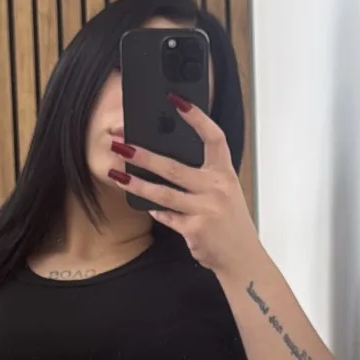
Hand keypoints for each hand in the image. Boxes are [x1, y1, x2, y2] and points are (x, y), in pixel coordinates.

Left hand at [109, 97, 258, 279]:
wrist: (241, 259)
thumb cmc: (229, 223)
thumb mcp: (224, 193)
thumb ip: (203, 177)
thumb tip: (165, 161)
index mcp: (225, 174)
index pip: (213, 137)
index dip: (196, 117)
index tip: (177, 101)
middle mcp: (217, 188)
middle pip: (174, 167)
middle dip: (144, 155)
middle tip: (121, 143)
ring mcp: (206, 209)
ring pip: (163, 193)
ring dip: (137, 183)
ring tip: (117, 174)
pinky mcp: (195, 230)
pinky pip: (166, 215)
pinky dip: (155, 209)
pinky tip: (144, 203)